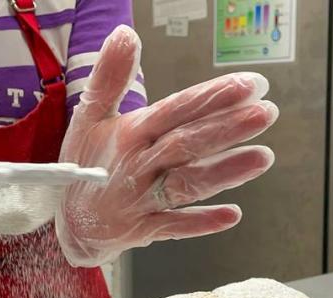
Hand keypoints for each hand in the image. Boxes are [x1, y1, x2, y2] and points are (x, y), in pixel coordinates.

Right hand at [57, 25, 278, 266]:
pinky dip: (201, 222)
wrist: (66, 222)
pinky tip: (233, 215)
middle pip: (185, 145)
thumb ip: (110, 75)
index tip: (248, 86)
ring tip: (263, 157)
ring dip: (224, 172)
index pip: (175, 111)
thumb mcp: (90, 115)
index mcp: (128, 134)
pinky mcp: (143, 229)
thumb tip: (125, 34)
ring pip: (185, 185)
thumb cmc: (86, 164)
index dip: (211, 98)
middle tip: (266, 113)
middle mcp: (135, 166)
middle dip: (227, 129)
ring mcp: (140, 201)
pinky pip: (175, 227)